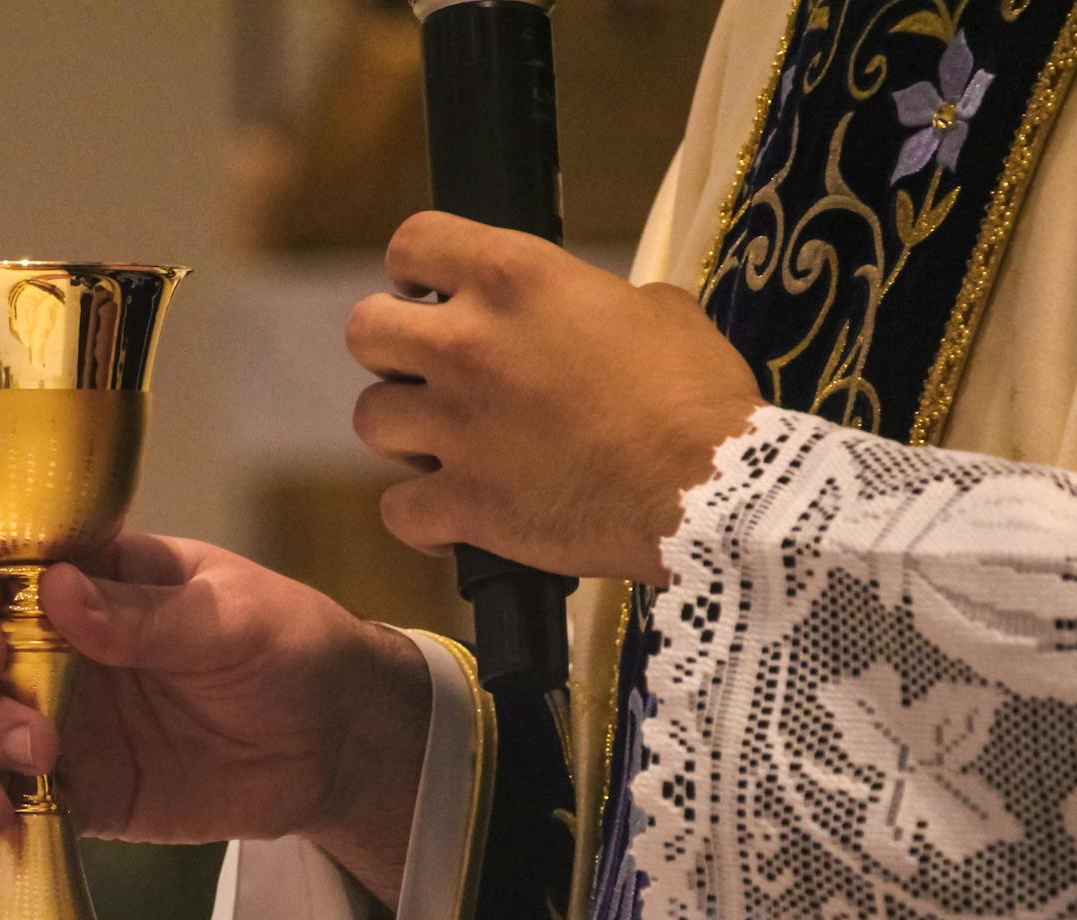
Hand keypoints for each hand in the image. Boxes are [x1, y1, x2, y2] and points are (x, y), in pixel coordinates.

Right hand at [0, 534, 429, 906]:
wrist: (340, 744)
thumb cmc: (292, 649)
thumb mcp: (233, 619)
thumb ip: (148, 617)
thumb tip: (56, 593)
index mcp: (89, 583)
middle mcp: (56, 652)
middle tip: (30, 739)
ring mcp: (63, 728)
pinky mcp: (82, 798)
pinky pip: (17, 819)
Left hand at [346, 212, 760, 583]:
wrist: (711, 490)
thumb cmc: (697, 396)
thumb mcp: (660, 311)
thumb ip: (600, 300)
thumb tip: (595, 312)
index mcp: (513, 279)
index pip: (413, 243)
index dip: (413, 270)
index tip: (429, 293)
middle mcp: (468, 345)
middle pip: (364, 330)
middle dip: (392, 351)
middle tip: (429, 373)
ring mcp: (457, 428)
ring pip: (370, 419)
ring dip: (403, 433)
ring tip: (441, 446)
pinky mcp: (463, 504)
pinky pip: (397, 511)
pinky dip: (421, 518)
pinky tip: (453, 520)